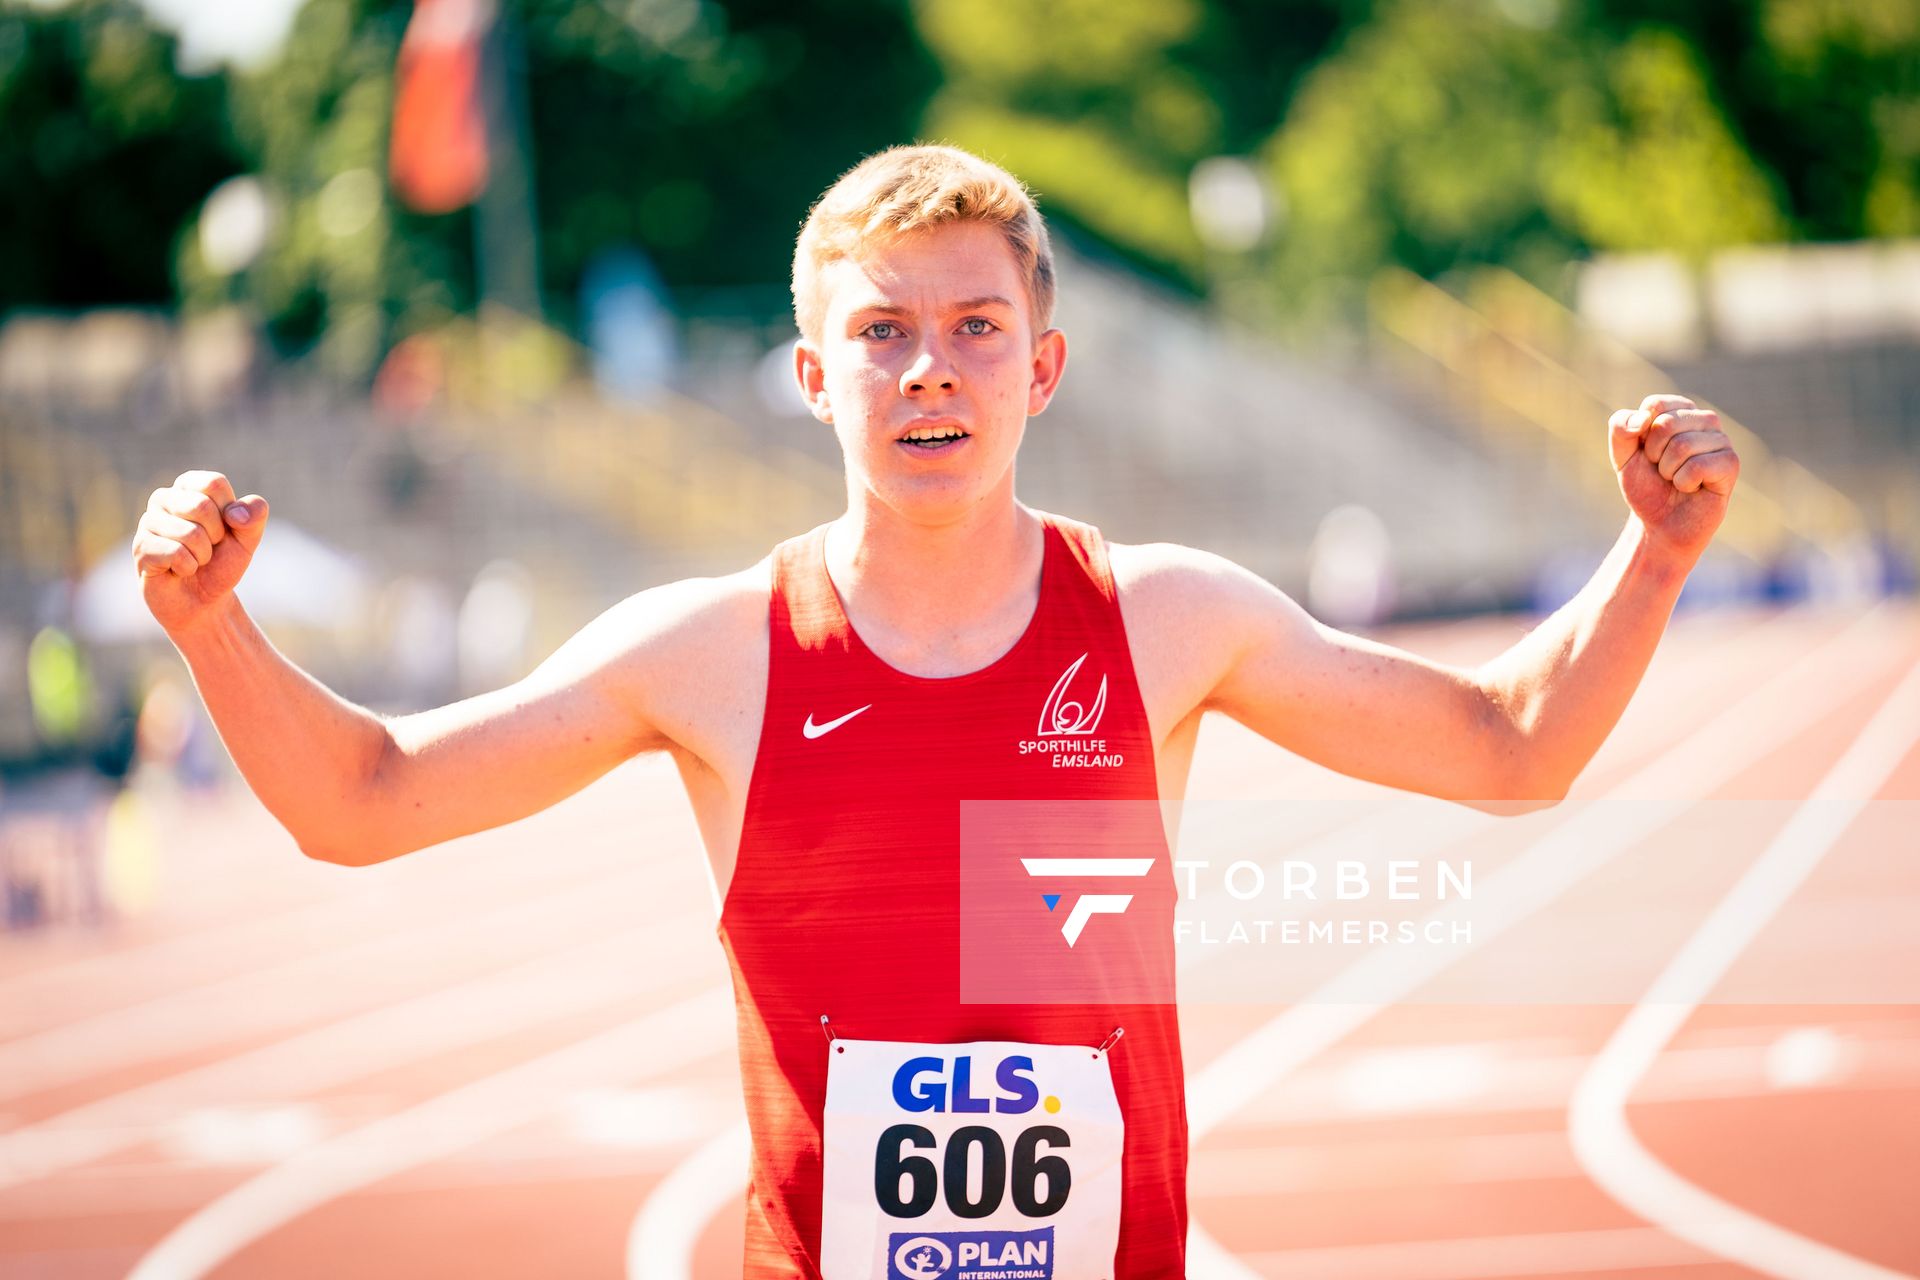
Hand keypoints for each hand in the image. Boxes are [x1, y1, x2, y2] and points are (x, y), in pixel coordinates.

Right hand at [132, 470, 268, 636]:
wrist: (204, 601)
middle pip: (201, 506)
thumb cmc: (222, 563)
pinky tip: (180, 570)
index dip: (229, 512)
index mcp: (188, 487)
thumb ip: (254, 516)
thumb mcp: (248, 539)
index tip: (225, 528)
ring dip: (203, 555)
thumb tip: (236, 513)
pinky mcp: (140, 548)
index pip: (214, 483)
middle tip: (209, 548)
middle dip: (216, 535)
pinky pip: (176, 553)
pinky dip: (188, 567)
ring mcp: (147, 523)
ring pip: (189, 533)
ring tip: (195, 560)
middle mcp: (163, 499)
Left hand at [1608, 394, 1738, 563]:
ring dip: (1669, 471)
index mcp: (1680, 411)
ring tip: (1676, 480)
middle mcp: (1704, 420)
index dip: (1641, 434)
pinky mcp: (1731, 464)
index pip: (1655, 404)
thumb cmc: (1646, 487)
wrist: (1660, 525)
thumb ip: (1620, 429)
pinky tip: (1691, 488)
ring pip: (1683, 445)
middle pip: (1666, 424)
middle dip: (1654, 455)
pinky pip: (1698, 466)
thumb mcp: (1622, 456)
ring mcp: (1721, 441)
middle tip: (1662, 471)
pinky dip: (1684, 482)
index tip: (1647, 453)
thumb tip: (1642, 418)